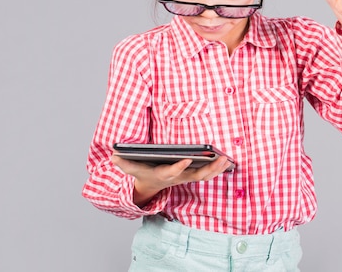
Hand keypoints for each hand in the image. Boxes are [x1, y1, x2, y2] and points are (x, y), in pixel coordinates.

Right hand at [112, 153, 231, 206]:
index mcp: (164, 175)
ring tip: (227, 158)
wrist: (151, 186)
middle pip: (195, 175)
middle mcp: (178, 178)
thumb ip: (124, 162)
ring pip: (205, 176)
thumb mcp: (133, 168)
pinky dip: (218, 169)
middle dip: (208, 168)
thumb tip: (113, 155)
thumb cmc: (144, 173)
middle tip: (220, 158)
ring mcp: (186, 178)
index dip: (180, 166)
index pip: (173, 171)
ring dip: (217, 169)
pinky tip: (227, 160)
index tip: (188, 158)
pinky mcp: (192, 176)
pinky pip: (208, 174)